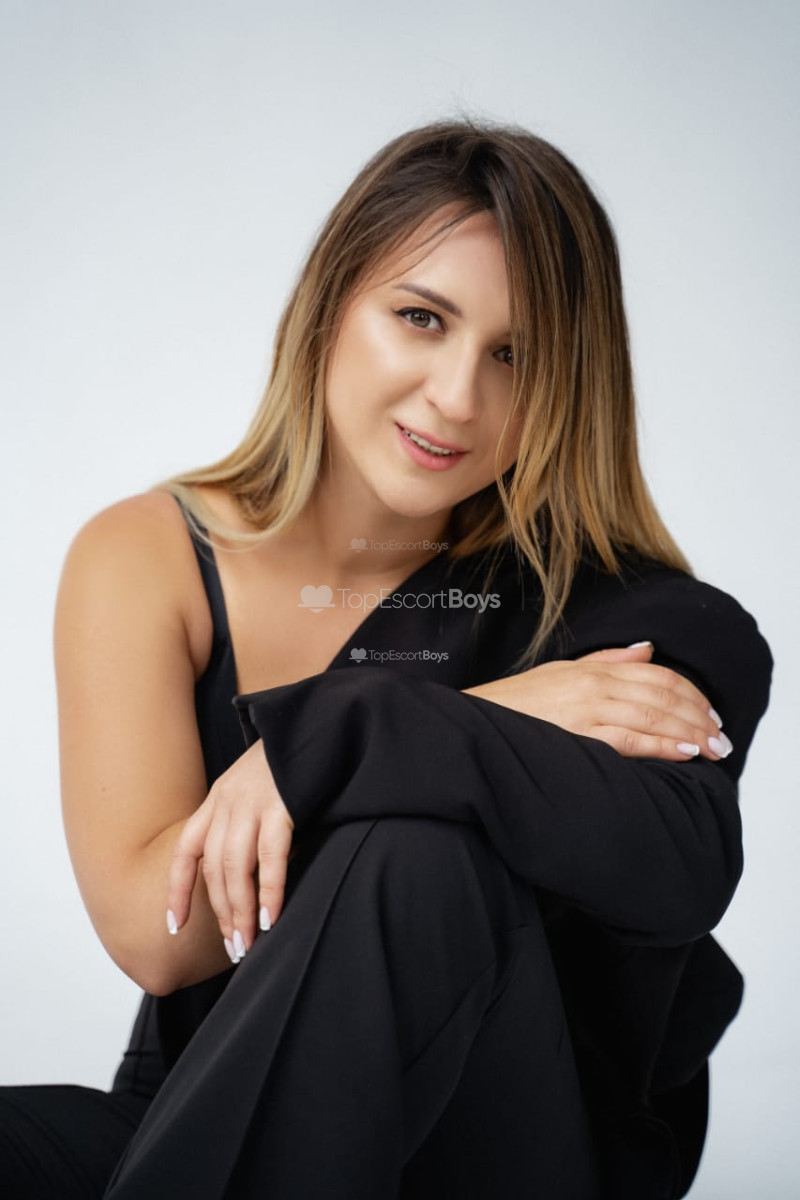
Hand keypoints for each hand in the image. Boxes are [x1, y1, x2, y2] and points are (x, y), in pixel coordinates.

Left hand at [166, 740, 294, 963]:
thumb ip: (251, 823)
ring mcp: (253, 801)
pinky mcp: (282, 803)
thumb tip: (254, 873)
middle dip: (221, 912)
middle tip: (234, 948)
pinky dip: (269, 891)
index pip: (185, 851)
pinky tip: (270, 917)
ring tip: (248, 942)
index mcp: (219, 798)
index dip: (178, 890)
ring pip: (236, 867)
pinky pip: (271, 856)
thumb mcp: (260, 788)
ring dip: (240, 911)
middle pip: (214, 867)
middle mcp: (228, 800)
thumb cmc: (296, 762)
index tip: (174, 926)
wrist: (321, 722)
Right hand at [464, 641, 732, 761]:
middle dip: (698, 715)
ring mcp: (584, 709)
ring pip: (651, 715)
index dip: (689, 693)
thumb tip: (646, 650)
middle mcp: (592, 684)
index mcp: (591, 670)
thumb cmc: (513, 706)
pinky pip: (628, 739)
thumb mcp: (560, 673)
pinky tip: (683, 751)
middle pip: (661, 694)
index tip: (710, 713)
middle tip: (722, 736)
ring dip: (689, 731)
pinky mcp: (575, 736)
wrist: (473, 725)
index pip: (656, 676)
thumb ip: (605, 661)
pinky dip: (660, 744)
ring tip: (714, 748)